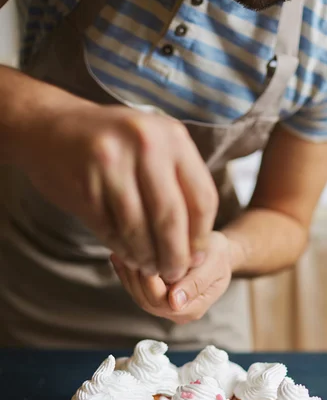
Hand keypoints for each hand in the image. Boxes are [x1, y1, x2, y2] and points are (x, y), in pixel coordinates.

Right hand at [22, 101, 217, 282]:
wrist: (51, 126)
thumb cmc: (114, 144)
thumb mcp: (154, 148)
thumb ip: (178, 186)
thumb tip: (197, 252)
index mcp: (172, 137)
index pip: (202, 199)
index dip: (201, 236)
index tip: (195, 257)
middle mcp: (145, 144)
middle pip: (172, 217)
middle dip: (175, 256)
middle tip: (174, 273)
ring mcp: (112, 162)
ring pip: (139, 228)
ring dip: (147, 257)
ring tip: (150, 268)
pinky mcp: (85, 182)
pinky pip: (110, 229)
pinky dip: (122, 250)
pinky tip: (129, 256)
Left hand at [110, 232, 232, 323]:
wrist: (216, 252)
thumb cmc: (218, 255)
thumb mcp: (213, 265)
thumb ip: (196, 283)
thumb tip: (175, 302)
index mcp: (193, 308)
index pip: (163, 301)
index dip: (150, 282)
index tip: (145, 259)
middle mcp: (176, 312)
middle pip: (147, 300)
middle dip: (135, 276)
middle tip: (128, 251)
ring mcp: (163, 305)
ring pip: (138, 295)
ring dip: (128, 274)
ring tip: (121, 250)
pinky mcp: (154, 295)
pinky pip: (135, 288)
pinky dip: (125, 272)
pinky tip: (119, 256)